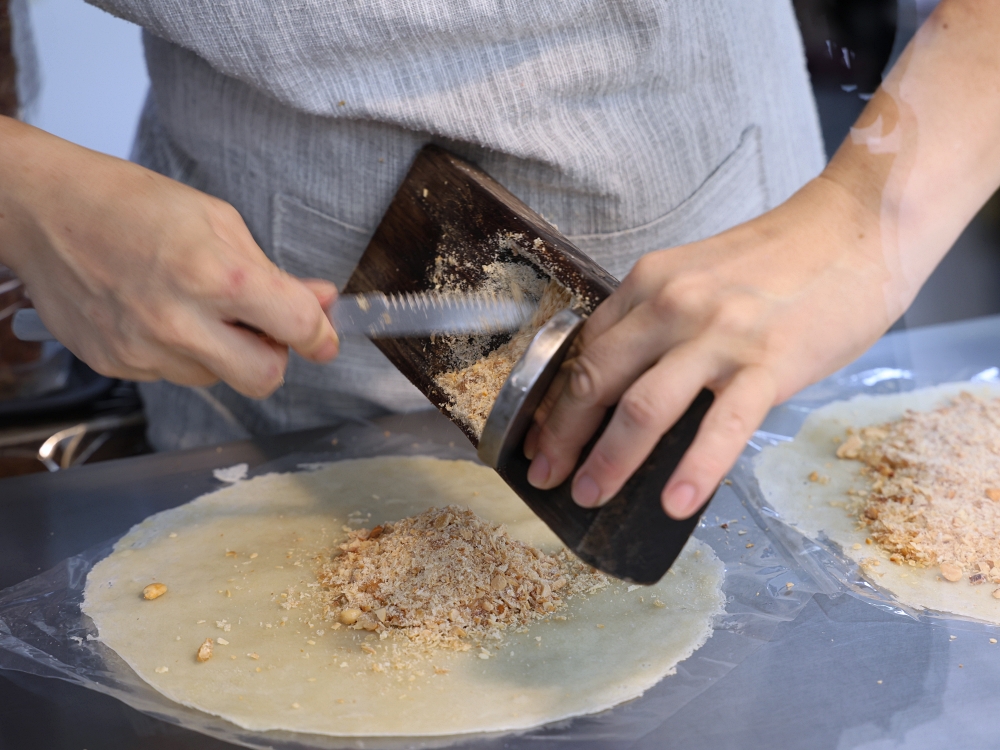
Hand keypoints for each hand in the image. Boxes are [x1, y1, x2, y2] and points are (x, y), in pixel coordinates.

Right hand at [0, 117, 338, 397]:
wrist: (44, 211)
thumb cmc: (131, 204)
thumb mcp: (217, 221)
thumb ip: (272, 271)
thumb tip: (320, 301)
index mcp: (214, 274)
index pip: (297, 327)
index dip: (320, 335)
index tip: (323, 338)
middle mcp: (179, 321)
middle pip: (264, 378)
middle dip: (276, 357)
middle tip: (262, 327)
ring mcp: (144, 349)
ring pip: (217, 379)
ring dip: (224, 353)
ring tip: (196, 307)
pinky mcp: (117, 364)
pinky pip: (173, 375)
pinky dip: (182, 353)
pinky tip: (161, 314)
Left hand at [525, 0, 999, 520]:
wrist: (856, 227)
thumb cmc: (777, 259)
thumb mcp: (697, 275)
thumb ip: (657, 320)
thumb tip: (624, 382)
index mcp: (649, 283)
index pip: (585, 352)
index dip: (556, 403)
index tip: (541, 439)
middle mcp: (672, 304)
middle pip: (598, 380)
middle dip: (563, 437)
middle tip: (547, 476)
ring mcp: (720, 334)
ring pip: (644, 407)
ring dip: (609, 459)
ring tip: (591, 497)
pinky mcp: (769, 362)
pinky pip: (722, 426)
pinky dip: (695, 470)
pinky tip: (675, 504)